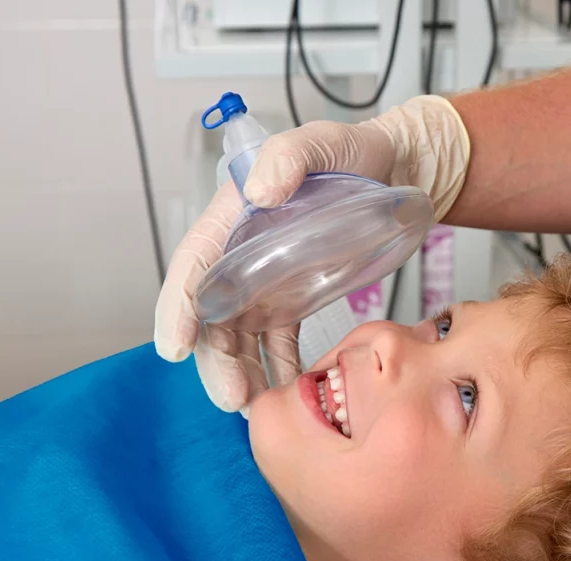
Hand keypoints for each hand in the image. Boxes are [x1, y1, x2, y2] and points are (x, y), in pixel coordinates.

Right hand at [153, 95, 470, 411]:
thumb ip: (290, 156)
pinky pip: (276, 344)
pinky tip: (286, 393)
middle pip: (211, 317)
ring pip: (239, 339)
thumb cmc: (352, 153)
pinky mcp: (292, 302)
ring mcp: (264, 284)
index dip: (178, 308)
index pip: (193, 267)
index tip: (175, 347)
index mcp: (231, 220)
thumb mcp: (322, 141)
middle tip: (233, 397)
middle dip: (215, 361)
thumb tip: (259, 193)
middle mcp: (239, 257)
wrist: (395, 170)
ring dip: (242, 374)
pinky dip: (277, 370)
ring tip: (257, 408)